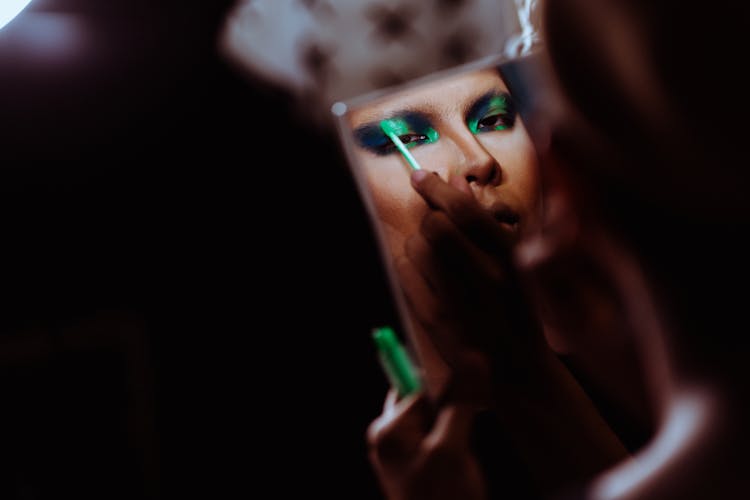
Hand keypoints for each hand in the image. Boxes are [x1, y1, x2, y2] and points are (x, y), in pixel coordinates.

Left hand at [367, 389, 486, 499]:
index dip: (444, 387)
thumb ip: (459, 403)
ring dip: (456, 427)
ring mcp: (405, 454)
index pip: (416, 387)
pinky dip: (456, 443)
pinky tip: (463, 464)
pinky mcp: (421, 466)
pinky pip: (440, 438)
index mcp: (388, 430)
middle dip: (449, 408)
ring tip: (462, 455)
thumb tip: (471, 360)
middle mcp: (391, 439)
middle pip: (424, 401)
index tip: (468, 393)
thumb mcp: (452, 449)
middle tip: (464, 432)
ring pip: (436, 420)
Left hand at [396, 170, 546, 402]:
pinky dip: (408, 264)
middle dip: (429, 217)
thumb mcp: (515, 263)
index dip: (437, 188)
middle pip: (435, 226)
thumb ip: (485, 223)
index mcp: (512, 259)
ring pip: (415, 246)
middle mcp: (486, 279)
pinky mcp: (433, 318)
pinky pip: (403, 271)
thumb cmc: (517, 310)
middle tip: (433, 221)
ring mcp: (457, 300)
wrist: (517, 370)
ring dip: (418, 241)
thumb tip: (457, 182)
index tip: (422, 176)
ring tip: (434, 254)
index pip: (465, 212)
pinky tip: (423, 272)